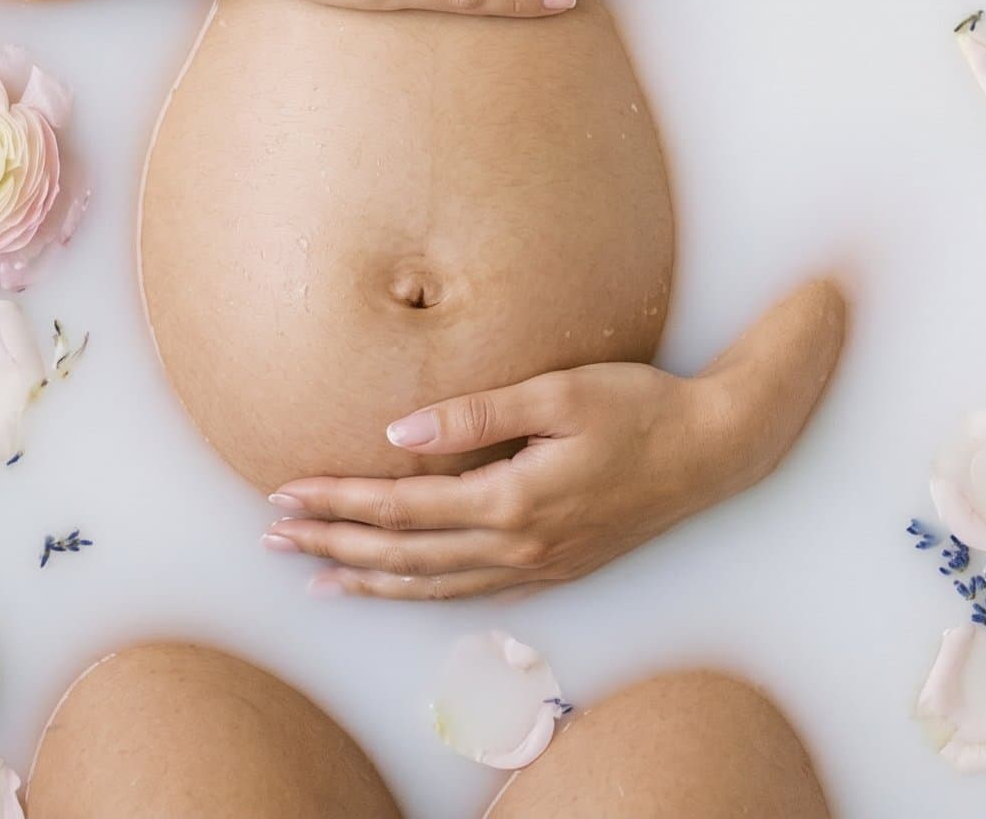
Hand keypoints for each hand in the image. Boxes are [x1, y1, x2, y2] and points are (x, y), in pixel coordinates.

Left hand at [259, 279, 847, 598]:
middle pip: (403, 556)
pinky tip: (396, 588)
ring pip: (431, 585)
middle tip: (272, 539)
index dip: (338, 504)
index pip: (401, 509)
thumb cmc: (638, 406)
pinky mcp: (554, 565)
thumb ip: (476, 414)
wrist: (713, 449)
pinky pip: (468, 592)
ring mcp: (537, 565)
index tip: (284, 495)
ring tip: (313, 577)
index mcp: (512, 500)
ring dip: (367, 581)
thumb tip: (398, 429)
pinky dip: (419, 593)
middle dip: (332, 547)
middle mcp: (518, 546)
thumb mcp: (559, 392)